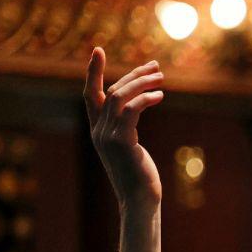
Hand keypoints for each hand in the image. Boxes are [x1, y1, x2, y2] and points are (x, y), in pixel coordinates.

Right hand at [84, 48, 164, 207]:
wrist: (139, 201)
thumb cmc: (139, 177)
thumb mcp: (129, 148)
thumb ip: (126, 128)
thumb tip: (136, 109)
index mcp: (98, 131)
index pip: (90, 95)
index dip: (92, 72)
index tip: (98, 50)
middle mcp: (99, 131)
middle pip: (111, 91)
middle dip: (133, 75)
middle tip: (155, 66)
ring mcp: (108, 136)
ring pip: (121, 97)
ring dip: (142, 83)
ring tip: (161, 77)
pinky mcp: (122, 141)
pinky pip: (132, 110)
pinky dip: (145, 99)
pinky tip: (160, 96)